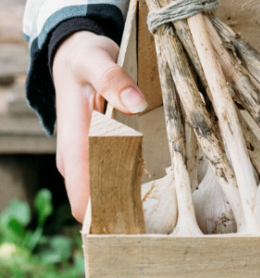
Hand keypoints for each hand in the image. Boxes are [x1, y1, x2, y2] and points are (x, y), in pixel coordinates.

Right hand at [51, 30, 146, 221]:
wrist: (75, 54)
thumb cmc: (85, 59)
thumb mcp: (96, 60)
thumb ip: (113, 79)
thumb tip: (136, 104)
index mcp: (73, 145)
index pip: (83, 198)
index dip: (107, 217)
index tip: (138, 224)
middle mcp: (78, 159)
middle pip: (100, 202)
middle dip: (127, 212)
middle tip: (165, 217)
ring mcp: (89, 156)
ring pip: (110, 190)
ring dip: (134, 198)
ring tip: (168, 205)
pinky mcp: (102, 150)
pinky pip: (118, 174)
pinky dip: (135, 181)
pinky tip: (160, 182)